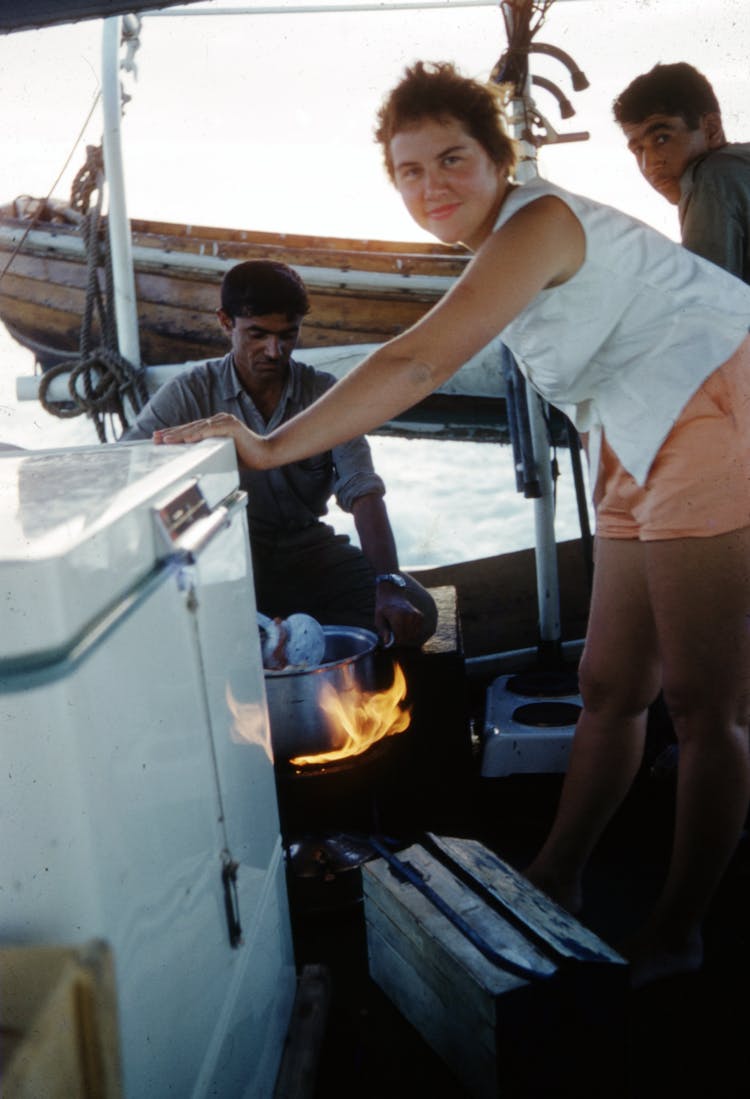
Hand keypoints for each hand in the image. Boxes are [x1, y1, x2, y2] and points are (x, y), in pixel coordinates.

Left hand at [153, 414, 272, 468]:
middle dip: (171, 433)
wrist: (265, 454)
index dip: (174, 434)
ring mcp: (225, 421)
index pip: (191, 429)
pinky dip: (198, 434)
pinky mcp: (231, 426)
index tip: (159, 438)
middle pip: (190, 427)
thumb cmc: (245, 456)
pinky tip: (187, 438)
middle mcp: (219, 420)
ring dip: (180, 434)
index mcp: (215, 426)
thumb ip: (208, 451)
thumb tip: (191, 458)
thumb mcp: (222, 453)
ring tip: (166, 440)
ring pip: (197, 428)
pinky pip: (211, 430)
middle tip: (154, 438)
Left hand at [375, 589, 424, 647]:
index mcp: (398, 617)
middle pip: (407, 637)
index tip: (390, 636)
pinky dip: (411, 631)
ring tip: (399, 626)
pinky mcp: (420, 616)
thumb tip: (387, 643)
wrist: (392, 595)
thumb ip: (383, 631)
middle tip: (394, 630)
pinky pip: (417, 631)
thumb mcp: (378, 619)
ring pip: (412, 635)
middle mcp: (409, 616)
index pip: (400, 637)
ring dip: (406, 634)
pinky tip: (405, 624)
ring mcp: (416, 616)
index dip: (395, 640)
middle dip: (400, 638)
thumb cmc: (383, 609)